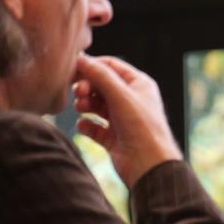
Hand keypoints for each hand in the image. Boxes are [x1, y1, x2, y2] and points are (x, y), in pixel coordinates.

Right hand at [73, 54, 182, 187]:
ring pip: (96, 106)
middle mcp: (131, 101)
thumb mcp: (121, 96)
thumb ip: (100, 76)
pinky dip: (86, 125)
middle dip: (87, 87)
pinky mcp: (113, 138)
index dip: (93, 66)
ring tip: (81, 108)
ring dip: (85, 104)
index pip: (112, 66)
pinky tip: (83, 126)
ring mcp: (122, 120)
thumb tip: (81, 59)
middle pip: (101, 85)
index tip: (74, 69)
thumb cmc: (142, 127)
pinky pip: (94, 127)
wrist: (148, 165)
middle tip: (79, 93)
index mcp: (139, 85)